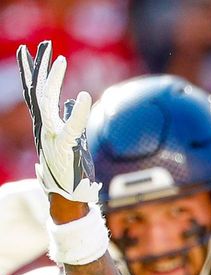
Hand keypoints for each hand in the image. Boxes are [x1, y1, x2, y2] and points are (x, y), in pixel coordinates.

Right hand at [16, 41, 101, 204]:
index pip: (37, 94)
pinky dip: (77, 113)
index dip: (35, 73)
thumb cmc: (73, 171)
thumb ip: (70, 119)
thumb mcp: (73, 140)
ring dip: (52, 80)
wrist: (70, 198)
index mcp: (46, 126)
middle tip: (44, 45)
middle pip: (37, 92)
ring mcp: (51, 139)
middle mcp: (44, 129)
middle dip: (39, 67)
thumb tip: (70, 101)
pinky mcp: (64, 150)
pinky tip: (82, 97)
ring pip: (45, 103)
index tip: (33, 52)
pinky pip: (70, 128)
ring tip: (59, 59)